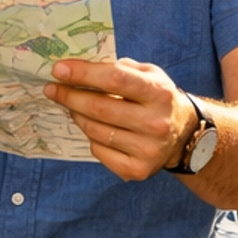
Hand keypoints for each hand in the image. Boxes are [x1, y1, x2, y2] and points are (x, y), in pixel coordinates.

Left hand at [45, 56, 197, 180]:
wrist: (183, 135)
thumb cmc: (158, 99)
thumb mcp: (149, 75)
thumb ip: (119, 68)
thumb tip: (78, 68)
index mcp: (159, 93)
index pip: (114, 79)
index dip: (83, 73)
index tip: (59, 69)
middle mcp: (156, 123)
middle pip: (99, 108)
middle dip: (70, 96)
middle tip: (53, 89)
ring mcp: (147, 150)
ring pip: (95, 131)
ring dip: (77, 116)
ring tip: (73, 107)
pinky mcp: (138, 170)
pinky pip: (99, 151)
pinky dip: (91, 138)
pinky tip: (94, 128)